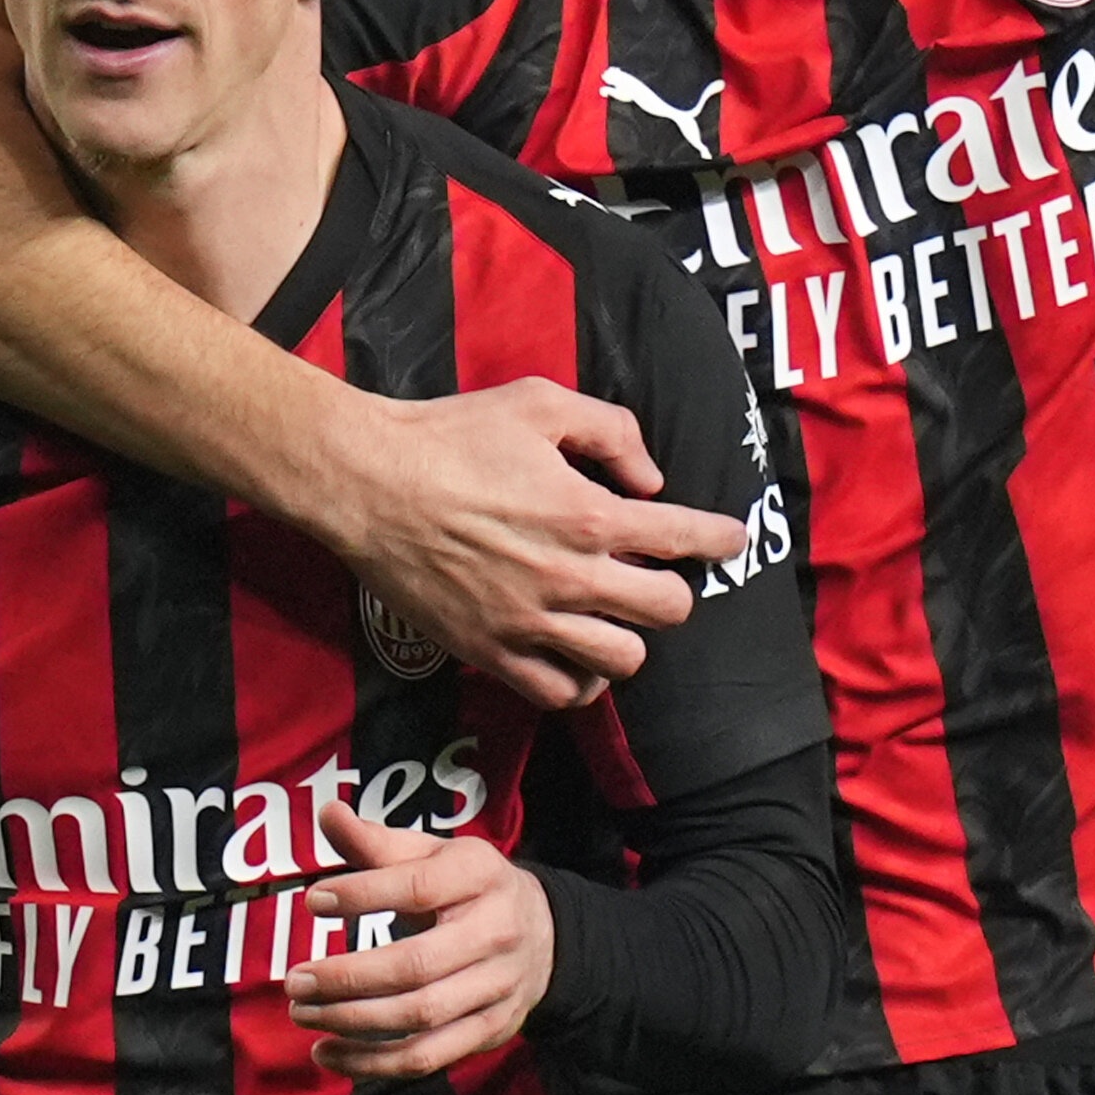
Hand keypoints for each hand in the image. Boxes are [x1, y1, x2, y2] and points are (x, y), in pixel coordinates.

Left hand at [283, 799, 557, 1081]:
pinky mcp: (491, 1031)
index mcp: (480, 876)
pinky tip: (327, 1052)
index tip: (313, 900)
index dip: (364, 895)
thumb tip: (327, 812)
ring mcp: (498, 988)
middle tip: (295, 981)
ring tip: (303, 1013)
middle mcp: (496, 933)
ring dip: (352, 1021)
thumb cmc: (468, 889)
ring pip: (419, 1017)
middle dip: (348, 977)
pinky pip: (428, 1057)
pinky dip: (372, 1063)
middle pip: (417, 965)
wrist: (545, 935)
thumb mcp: (432, 854)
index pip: (419, 888)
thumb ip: (376, 843)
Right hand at [311, 383, 748, 710]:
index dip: (720, 538)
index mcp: (587, 514)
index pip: (683, 538)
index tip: (729, 538)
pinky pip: (560, 692)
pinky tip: (576, 653)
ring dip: (630, 637)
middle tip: (654, 573)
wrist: (366, 482)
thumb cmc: (449, 436)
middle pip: (668, 609)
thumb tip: (649, 478)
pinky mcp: (490, 651)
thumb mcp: (538, 403)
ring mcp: (529, 622)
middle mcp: (568, 576)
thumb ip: (610, 432)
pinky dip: (580, 679)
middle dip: (673, 588)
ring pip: (623, 659)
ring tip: (614, 617)